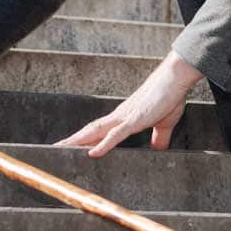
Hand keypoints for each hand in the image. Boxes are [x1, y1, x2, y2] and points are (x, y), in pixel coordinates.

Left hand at [56, 51, 202, 157]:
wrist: (176, 78)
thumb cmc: (169, 96)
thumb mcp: (164, 123)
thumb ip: (158, 138)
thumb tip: (158, 149)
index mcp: (124, 119)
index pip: (99, 131)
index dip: (84, 139)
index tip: (71, 147)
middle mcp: (119, 117)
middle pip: (91, 130)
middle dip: (73, 141)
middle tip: (55, 149)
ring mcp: (125, 117)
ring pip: (96, 131)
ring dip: (79, 141)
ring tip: (62, 150)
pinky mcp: (135, 119)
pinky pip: (116, 134)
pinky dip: (103, 144)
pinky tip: (92, 152)